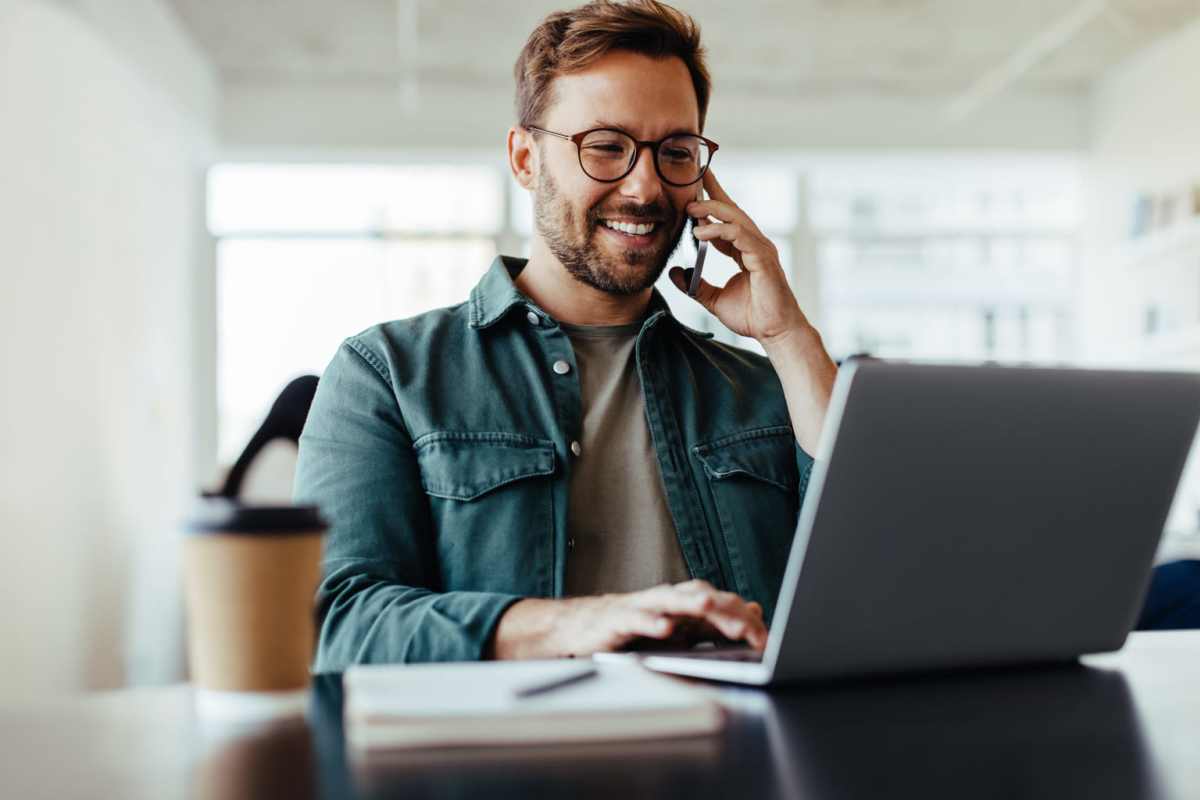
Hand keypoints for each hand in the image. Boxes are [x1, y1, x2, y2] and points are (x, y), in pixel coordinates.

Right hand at [490, 579, 767, 658]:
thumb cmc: (634, 629)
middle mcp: (667, 599)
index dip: (744, 620)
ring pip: (671, 601)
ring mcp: (642, 607)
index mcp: (684, 603)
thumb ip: (714, 622)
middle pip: (702, 597)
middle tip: (750, 630)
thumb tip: (754, 611)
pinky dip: (651, 622)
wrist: (582, 629)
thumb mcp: (679, 630)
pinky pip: (637, 619)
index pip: (722, 605)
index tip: (766, 640)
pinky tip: (664, 630)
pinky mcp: (618, 619)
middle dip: (726, 612)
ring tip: (709, 608)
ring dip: (691, 603)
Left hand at [668, 169, 810, 347]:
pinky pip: (739, 235)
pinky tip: (700, 233)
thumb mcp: (713, 299)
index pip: (726, 219)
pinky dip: (719, 230)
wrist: (774, 332)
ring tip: (690, 209)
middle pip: (732, 210)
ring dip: (711, 210)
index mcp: (744, 250)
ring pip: (735, 218)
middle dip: (712, 193)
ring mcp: (760, 249)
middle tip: (689, 184)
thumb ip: (695, 285)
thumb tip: (675, 273)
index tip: (693, 188)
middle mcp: (754, 244)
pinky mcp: (763, 258)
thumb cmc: (753, 316)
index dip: (710, 202)